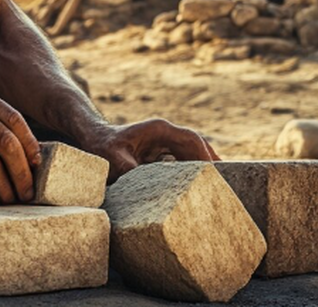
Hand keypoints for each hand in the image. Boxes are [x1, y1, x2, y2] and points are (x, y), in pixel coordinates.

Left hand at [82, 118, 219, 180]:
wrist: (91, 139)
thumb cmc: (101, 146)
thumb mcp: (113, 159)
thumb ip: (130, 170)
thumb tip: (148, 187)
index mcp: (159, 129)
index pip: (190, 140)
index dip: (205, 155)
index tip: (214, 173)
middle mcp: (165, 134)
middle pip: (197, 145)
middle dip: (211, 162)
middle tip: (226, 183)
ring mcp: (164, 142)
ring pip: (192, 152)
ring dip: (204, 167)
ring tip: (219, 187)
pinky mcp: (161, 152)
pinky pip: (183, 160)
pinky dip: (192, 171)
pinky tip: (199, 188)